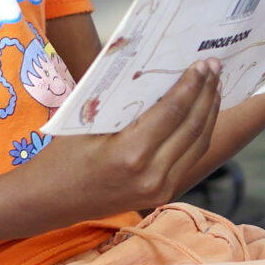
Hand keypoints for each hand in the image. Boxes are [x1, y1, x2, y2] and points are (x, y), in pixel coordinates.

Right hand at [33, 59, 222, 218]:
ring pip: (198, 143)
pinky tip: (204, 112)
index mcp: (130, 155)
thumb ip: (122, 100)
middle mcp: (151, 175)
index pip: (172, 112)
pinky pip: (191, 158)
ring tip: (215, 84)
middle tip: (215, 66)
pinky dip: (201, 132)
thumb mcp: (87, 123)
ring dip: (209, 111)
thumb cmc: (62, 156)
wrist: (49, 201)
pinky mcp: (163, 194)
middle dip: (206, 92)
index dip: (191, 85)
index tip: (202, 64)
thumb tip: (155, 66)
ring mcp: (160, 189)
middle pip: (192, 126)